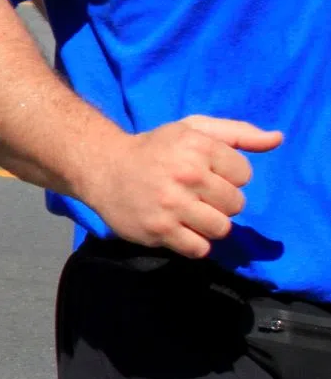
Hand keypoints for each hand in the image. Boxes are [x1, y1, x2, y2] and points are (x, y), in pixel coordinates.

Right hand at [77, 115, 282, 260]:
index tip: (203, 173)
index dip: (227, 175)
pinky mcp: (159, 230)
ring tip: (188, 213)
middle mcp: (185, 174)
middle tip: (194, 195)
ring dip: (208, 224)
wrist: (101, 167)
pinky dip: (192, 242)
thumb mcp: (192, 130)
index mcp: (196, 146)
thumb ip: (238, 133)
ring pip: (221, 228)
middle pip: (235, 204)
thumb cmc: (154, 149)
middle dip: (219, 202)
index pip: (244, 174)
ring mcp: (171, 204)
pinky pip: (200, 248)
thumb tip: (277, 139)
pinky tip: (177, 228)